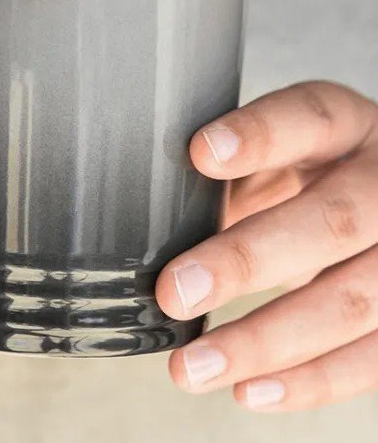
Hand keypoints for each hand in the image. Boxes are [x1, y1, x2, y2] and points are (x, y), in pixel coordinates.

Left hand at [156, 81, 377, 410]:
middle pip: (332, 220)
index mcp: (347, 128)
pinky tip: (249, 389)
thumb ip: (233, 172)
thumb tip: (152, 213)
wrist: (372, 198)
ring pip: (352, 301)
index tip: (200, 154)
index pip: (310, 117)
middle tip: (175, 292)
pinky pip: (372, 358)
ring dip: (264, 343)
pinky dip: (308, 381)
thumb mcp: (277, 154)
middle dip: (246, 262)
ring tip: (192, 366)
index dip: (259, 136)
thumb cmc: (308, 175)